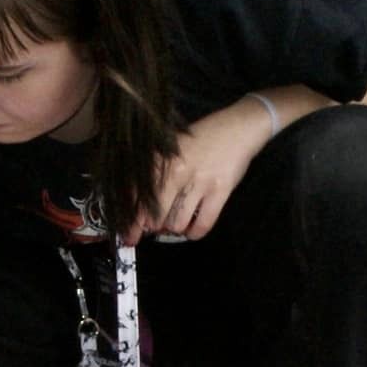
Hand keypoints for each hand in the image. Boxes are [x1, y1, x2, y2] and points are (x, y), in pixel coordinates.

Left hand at [134, 99, 269, 242]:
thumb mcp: (171, 151)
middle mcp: (175, 172)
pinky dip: (196, 232)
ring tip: (179, 223)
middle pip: (154, 216)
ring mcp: (198, 182)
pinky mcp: (219, 191)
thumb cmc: (201, 140)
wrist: (236, 129)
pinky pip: (202, 224)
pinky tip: (194, 229)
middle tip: (158, 229)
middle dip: (153, 229)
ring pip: (177, 224)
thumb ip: (155, 174)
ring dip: (177, 229)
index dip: (131, 223)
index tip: (129, 237)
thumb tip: (142, 210)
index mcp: (160, 162)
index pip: (137, 198)